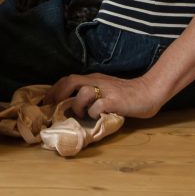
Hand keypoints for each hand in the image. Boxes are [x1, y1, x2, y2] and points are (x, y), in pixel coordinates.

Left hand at [45, 72, 164, 119]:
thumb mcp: (105, 88)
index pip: (68, 79)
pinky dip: (93, 113)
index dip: (54, 90)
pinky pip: (98, 106)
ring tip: (81, 115)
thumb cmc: (126, 94)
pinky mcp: (115, 101)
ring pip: (83, 92)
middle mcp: (97, 81)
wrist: (149, 91)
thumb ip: (91, 93)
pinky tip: (97, 117)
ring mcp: (106, 90)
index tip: (45, 102)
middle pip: (71, 81)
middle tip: (51, 108)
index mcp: (93, 78)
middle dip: (58, 94)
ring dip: (78, 105)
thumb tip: (71, 106)